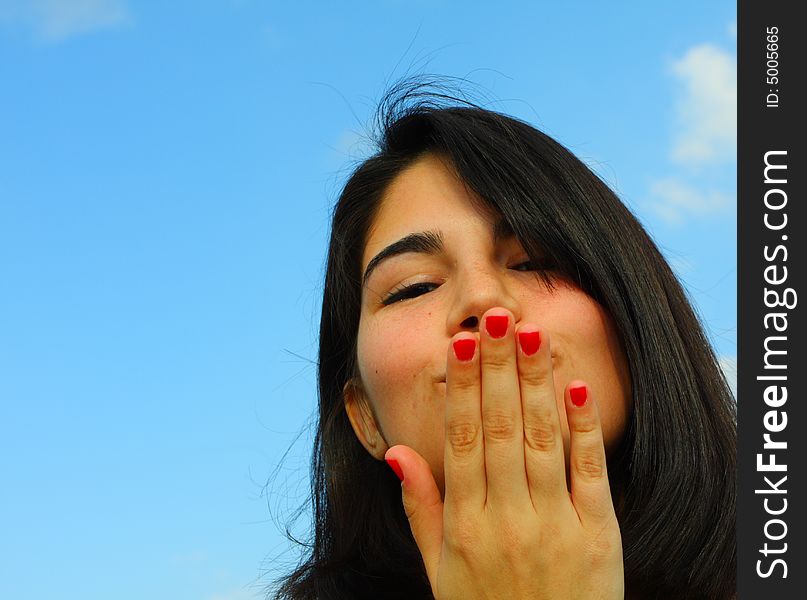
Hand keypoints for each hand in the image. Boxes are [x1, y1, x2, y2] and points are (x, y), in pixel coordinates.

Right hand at [385, 308, 623, 599]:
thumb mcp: (438, 571)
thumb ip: (420, 509)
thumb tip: (398, 453)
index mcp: (465, 526)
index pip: (462, 440)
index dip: (463, 387)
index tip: (462, 342)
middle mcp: (507, 519)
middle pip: (501, 428)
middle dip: (498, 367)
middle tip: (496, 316)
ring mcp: (555, 525)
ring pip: (542, 440)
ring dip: (535, 383)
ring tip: (529, 334)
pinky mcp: (598, 535)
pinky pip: (589, 473)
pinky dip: (584, 428)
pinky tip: (576, 388)